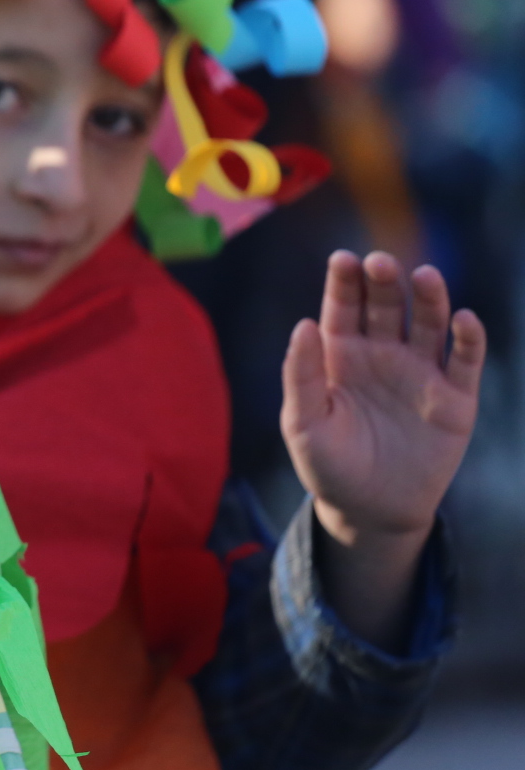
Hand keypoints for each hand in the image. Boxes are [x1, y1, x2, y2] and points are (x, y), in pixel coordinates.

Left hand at [281, 251, 484, 646]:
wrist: (370, 511)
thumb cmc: (328, 465)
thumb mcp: (303, 423)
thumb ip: (301, 375)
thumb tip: (303, 324)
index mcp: (341, 355)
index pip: (343, 308)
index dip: (344, 282)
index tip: (343, 258)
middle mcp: (383, 354)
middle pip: (387, 306)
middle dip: (385, 282)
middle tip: (381, 263)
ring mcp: (421, 372)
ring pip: (429, 324)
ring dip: (430, 298)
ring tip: (426, 277)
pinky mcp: (455, 398)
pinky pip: (465, 361)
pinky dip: (469, 339)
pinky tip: (463, 320)